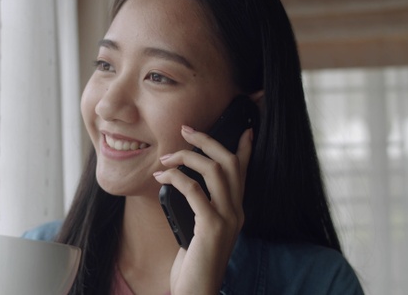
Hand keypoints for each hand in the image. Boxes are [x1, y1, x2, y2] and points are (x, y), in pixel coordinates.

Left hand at [153, 125, 252, 293]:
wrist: (196, 291)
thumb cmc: (193, 262)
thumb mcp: (199, 230)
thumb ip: (200, 209)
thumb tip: (184, 183)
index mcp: (235, 211)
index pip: (244, 172)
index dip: (244, 148)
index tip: (243, 129)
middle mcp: (237, 212)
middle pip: (230, 163)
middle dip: (208, 141)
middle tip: (186, 130)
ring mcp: (227, 219)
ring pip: (215, 170)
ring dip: (188, 156)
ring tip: (166, 157)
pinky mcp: (211, 227)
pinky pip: (195, 190)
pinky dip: (176, 178)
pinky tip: (162, 178)